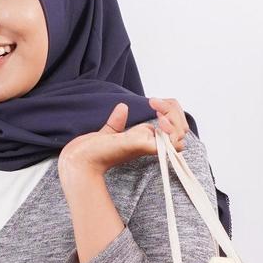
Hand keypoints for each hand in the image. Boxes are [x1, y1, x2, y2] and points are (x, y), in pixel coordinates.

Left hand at [59, 97, 187, 175]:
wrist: (81, 160)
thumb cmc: (93, 151)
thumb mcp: (109, 133)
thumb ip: (117, 122)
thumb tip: (122, 107)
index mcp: (146, 138)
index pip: (172, 122)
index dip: (169, 109)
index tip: (152, 101)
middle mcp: (151, 143)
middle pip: (181, 126)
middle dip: (173, 111)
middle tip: (154, 103)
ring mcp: (149, 146)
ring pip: (180, 133)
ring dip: (173, 117)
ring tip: (157, 112)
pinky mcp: (143, 147)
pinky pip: (169, 143)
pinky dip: (170, 131)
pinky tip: (159, 122)